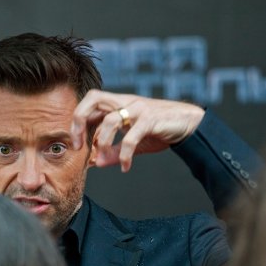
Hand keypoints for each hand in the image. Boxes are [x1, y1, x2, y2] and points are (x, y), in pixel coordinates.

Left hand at [70, 89, 204, 171]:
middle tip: (78, 145)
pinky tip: (125, 167)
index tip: (76, 144)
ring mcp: (138, 109)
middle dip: (79, 121)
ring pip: (110, 120)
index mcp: (118, 104)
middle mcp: (126, 102)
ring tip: (102, 159)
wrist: (190, 123)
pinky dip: (124, 154)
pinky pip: (131, 137)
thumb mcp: (133, 142)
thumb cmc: (159, 130)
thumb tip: (96, 163)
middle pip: (93, 99)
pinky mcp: (151, 119)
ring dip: (102, 143)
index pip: (89, 104)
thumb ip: (114, 151)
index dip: (77, 122)